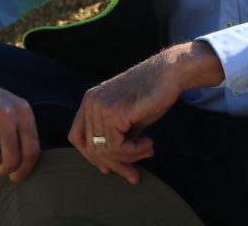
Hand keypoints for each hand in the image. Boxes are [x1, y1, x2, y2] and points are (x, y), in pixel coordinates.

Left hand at [68, 41, 222, 182]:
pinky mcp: (113, 113)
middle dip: (114, 164)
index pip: (77, 137)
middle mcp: (90, 103)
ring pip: (103, 150)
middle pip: (90, 147)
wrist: (171, 72)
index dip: (91, 156)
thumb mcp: (129, 119)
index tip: (109, 168)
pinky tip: (149, 144)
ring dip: (128, 158)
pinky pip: (116, 147)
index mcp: (90, 102)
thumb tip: (108, 166)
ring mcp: (99, 107)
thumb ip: (116, 137)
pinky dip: (133, 152)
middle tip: (133, 174)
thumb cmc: (154, 93)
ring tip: (148, 151)